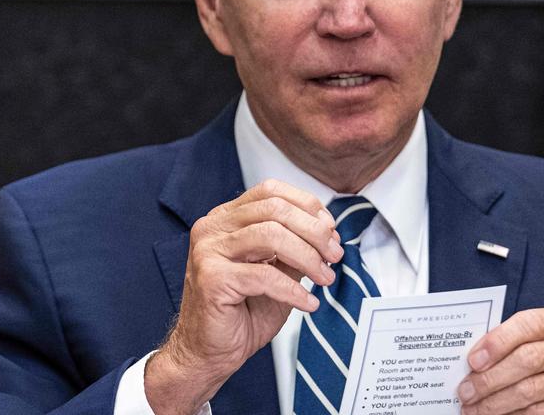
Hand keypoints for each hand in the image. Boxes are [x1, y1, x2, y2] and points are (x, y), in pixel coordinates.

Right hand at [144, 179, 341, 413]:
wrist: (209, 353)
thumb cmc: (241, 312)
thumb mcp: (277, 271)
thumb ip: (295, 248)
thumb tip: (328, 234)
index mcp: (227, 218)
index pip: (270, 191)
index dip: (307, 205)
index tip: (330, 230)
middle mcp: (213, 228)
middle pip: (274, 209)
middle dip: (314, 231)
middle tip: (335, 254)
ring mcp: (208, 251)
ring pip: (270, 235)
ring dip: (307, 257)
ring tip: (324, 277)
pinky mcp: (211, 279)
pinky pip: (263, 275)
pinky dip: (293, 290)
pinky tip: (307, 302)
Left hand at [457, 306, 543, 413]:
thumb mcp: (536, 335)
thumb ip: (511, 339)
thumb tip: (473, 359)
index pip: (531, 324)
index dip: (498, 341)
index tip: (473, 361)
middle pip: (530, 359)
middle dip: (491, 378)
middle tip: (466, 391)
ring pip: (533, 390)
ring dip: (497, 402)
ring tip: (474, 407)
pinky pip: (543, 412)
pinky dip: (515, 414)